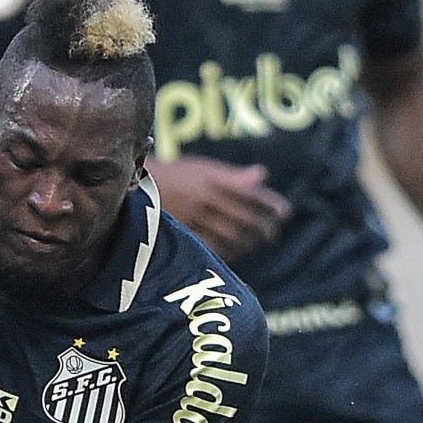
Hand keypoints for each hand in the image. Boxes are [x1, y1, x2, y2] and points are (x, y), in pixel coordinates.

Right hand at [150, 155, 291, 260]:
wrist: (136, 185)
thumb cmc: (175, 176)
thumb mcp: (203, 169)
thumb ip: (233, 176)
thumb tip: (262, 175)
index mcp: (214, 179)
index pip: (252, 193)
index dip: (271, 204)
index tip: (285, 212)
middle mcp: (207, 198)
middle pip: (245, 216)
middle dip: (263, 226)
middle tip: (272, 232)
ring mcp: (195, 217)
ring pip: (231, 234)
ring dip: (249, 241)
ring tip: (256, 243)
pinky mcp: (184, 232)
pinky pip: (211, 246)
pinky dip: (227, 251)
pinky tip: (235, 253)